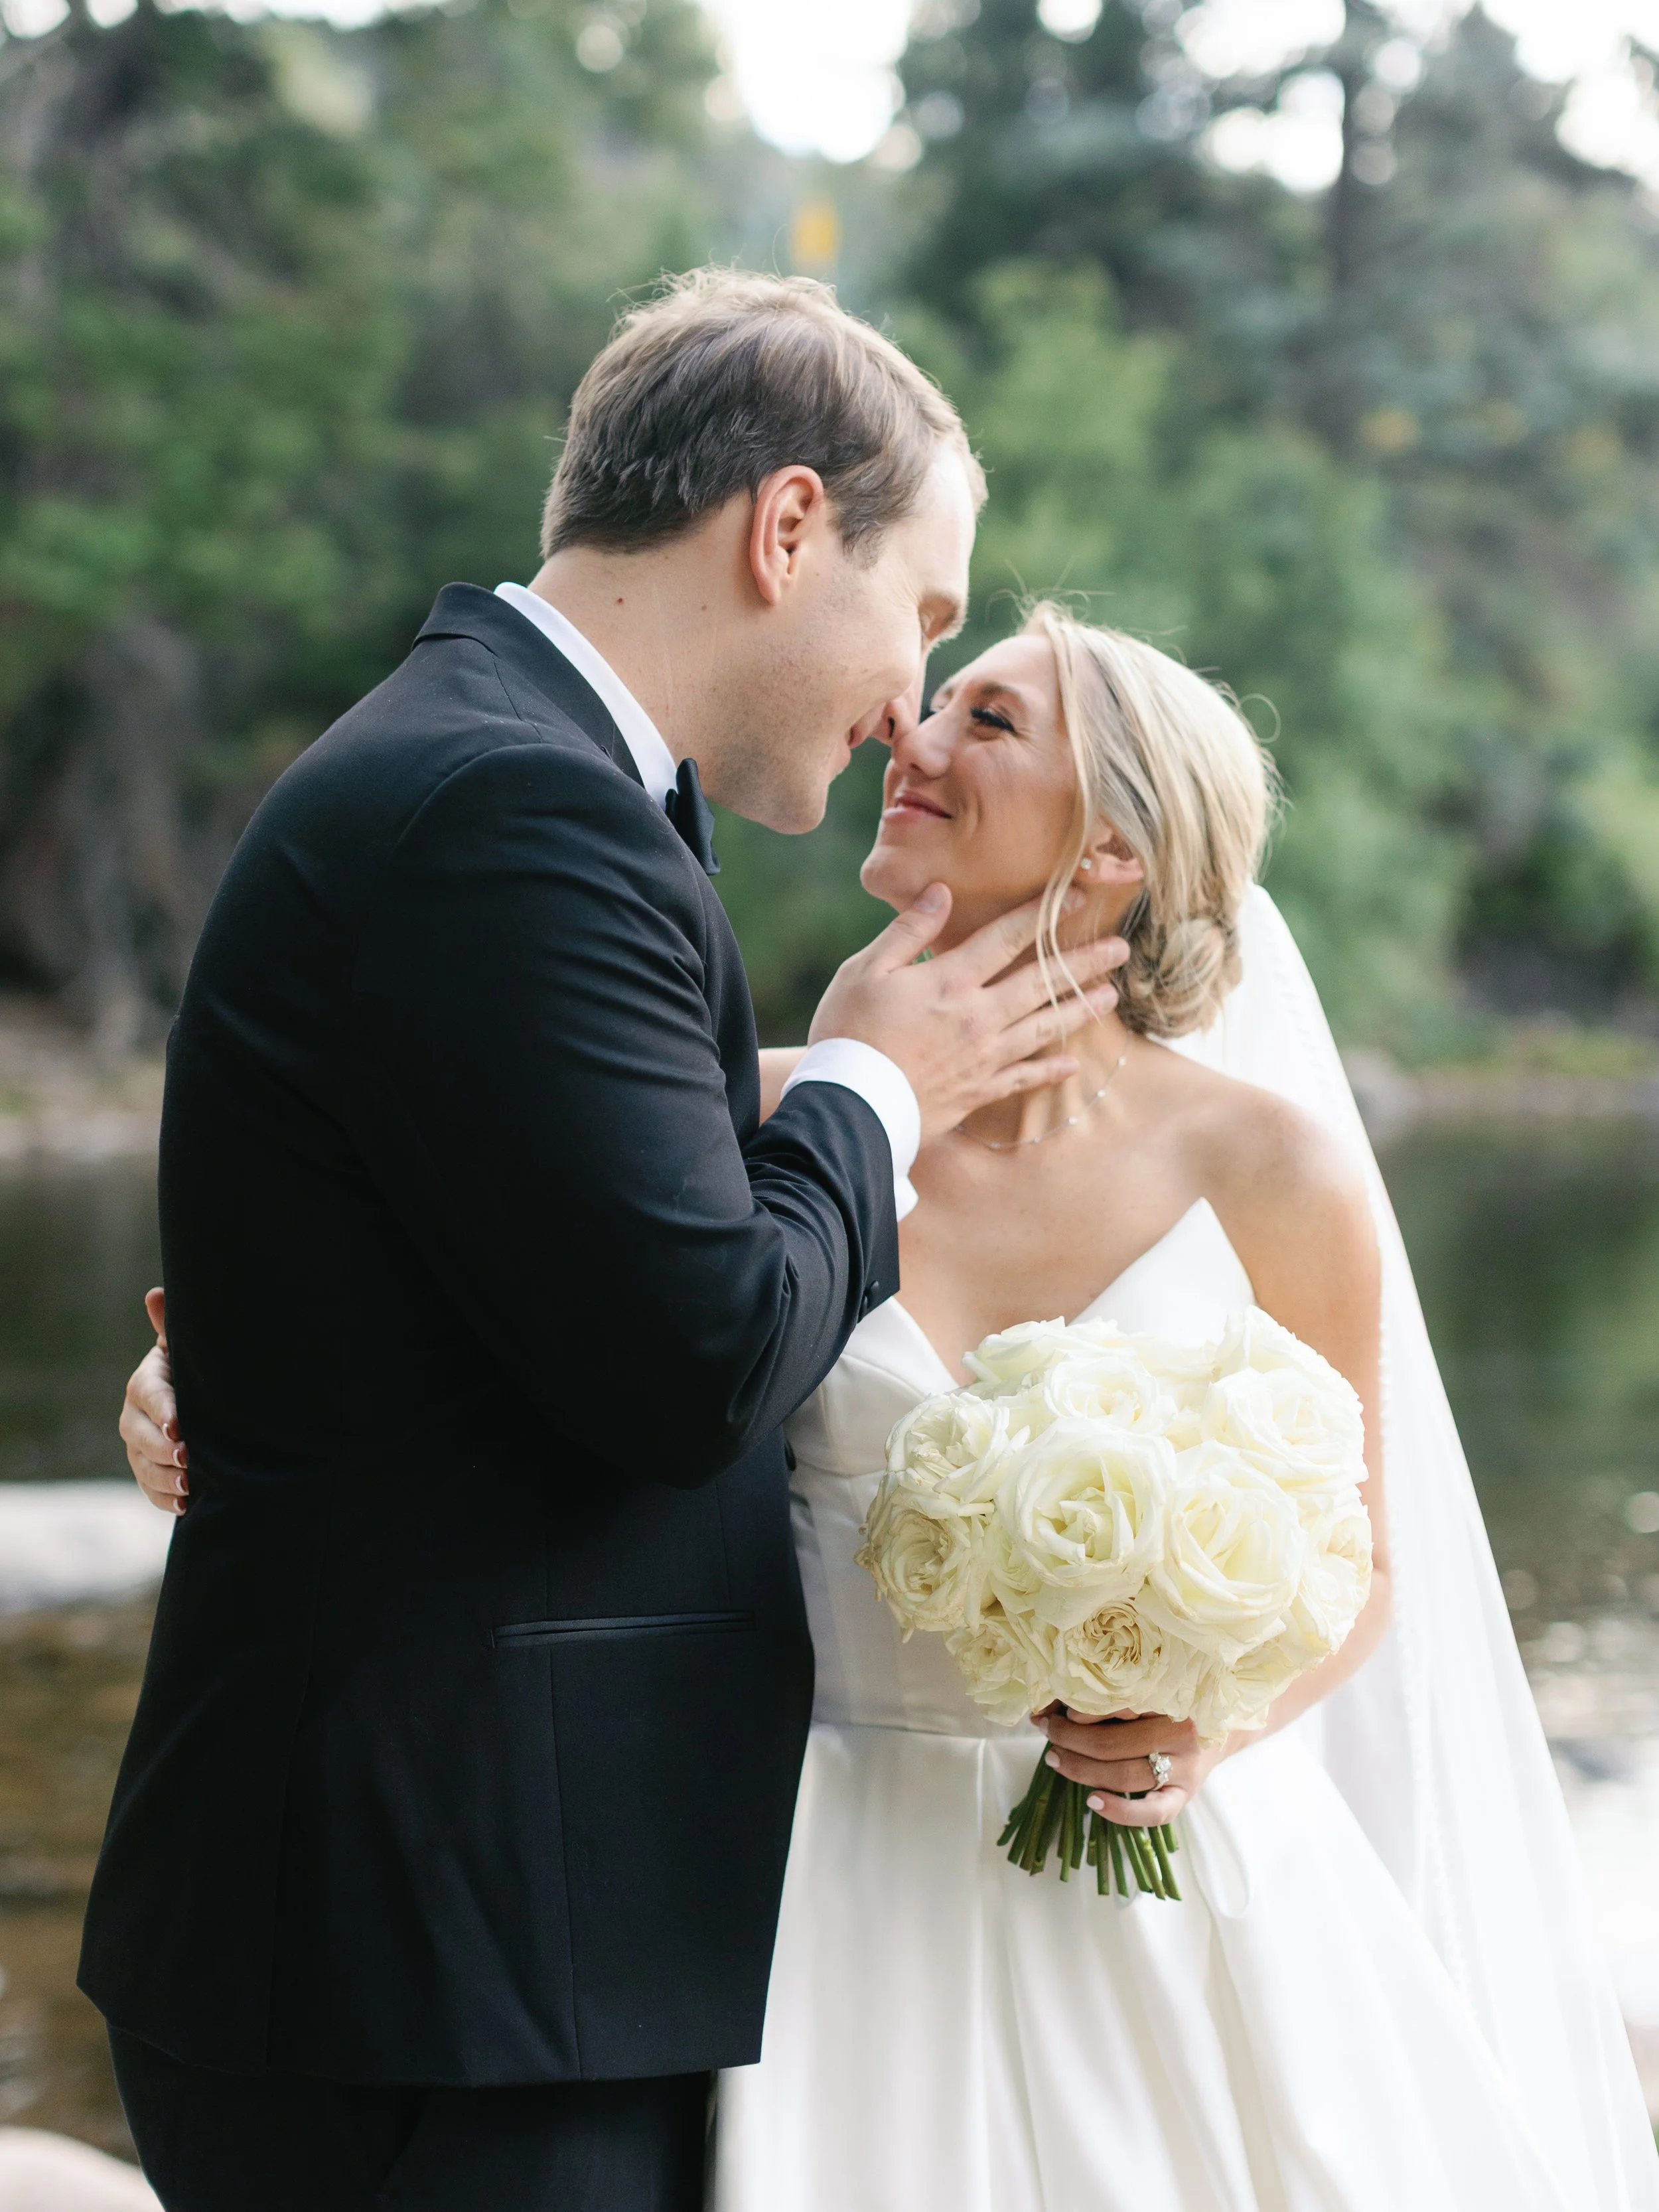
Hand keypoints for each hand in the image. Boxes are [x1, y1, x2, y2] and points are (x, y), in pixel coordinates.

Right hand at [120, 1288, 187, 1514]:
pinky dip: (165, 1499)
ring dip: (165, 1479)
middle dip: (162, 1450)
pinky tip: (186, 1505)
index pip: (148, 1396)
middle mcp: (133, 1416)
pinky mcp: (146, 1471)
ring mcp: (137, 1446)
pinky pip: (149, 1490)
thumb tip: (155, 1294)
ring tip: (190, 1486)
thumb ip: (171, 1326)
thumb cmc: (195, 1368)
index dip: (162, 1411)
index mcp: (145, 1383)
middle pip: (139, 1436)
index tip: (179, 1425)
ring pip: (142, 1466)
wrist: (199, 1401)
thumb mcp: (187, 1348)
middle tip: (188, 1459)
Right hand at [809, 886, 1128, 1144]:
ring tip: (1111, 997)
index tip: (1077, 898)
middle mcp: (977, 1017)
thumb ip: (907, 932)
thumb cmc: (847, 1033)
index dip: (1044, 915)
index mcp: (949, 981)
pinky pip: (1024, 1078)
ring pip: (1043, 1028)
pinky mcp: (978, 1091)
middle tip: (1120, 947)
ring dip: (1080, 1011)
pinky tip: (1073, 1064)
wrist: (847, 1107)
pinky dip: (1050, 1071)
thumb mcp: (864, 971)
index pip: (1006, 938)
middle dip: (1083, 962)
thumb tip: (941, 893)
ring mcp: (983, 1057)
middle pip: (1040, 982)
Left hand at [1036, 1706, 1233, 1828]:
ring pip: (1124, 1775)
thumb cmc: (1172, 1703)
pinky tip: (1093, 1802)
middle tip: (1046, 1730)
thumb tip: (1053, 1704)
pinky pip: (1153, 1813)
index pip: (1115, 1705)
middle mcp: (1181, 1732)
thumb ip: (1110, 1694)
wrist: (1221, 1726)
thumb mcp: (1148, 1689)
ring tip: (1054, 1757)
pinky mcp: (1186, 1795)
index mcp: (1170, 1697)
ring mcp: (1185, 1767)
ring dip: (1081, 1769)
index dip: (1078, 1709)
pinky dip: (1121, 1811)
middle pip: (1112, 1743)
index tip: (1053, 1706)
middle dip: (1070, 1738)